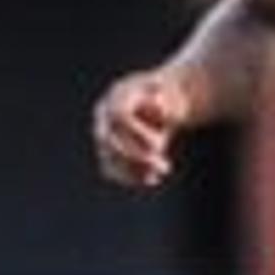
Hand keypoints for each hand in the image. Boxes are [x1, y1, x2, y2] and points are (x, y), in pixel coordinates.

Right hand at [92, 71, 189, 188]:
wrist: (158, 103)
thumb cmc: (167, 97)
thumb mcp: (172, 95)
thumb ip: (166, 101)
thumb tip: (160, 106)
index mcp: (118, 96)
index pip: (120, 117)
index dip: (138, 133)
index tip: (160, 146)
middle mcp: (104, 116)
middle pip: (111, 141)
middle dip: (138, 157)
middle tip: (166, 168)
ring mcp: (102, 134)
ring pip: (109, 158)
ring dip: (135, 171)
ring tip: (160, 174)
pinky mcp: (106, 151)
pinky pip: (111, 169)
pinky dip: (131, 178)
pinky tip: (152, 179)